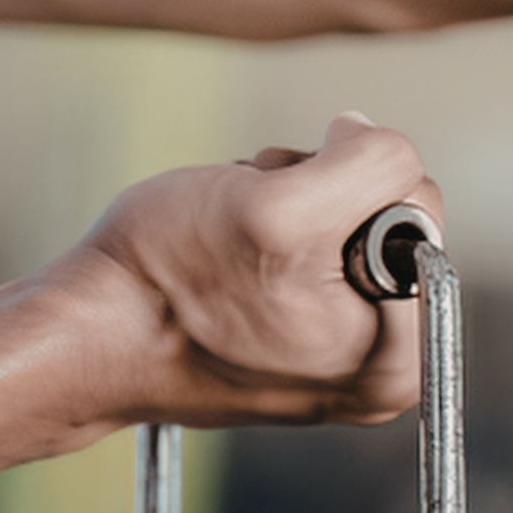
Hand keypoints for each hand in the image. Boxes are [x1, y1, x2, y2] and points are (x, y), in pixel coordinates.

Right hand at [82, 112, 442, 426]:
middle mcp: (383, 370)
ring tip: (236, 238)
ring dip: (292, 205)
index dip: (349, 185)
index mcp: (399, 358)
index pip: (421, 210)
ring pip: (348, 226)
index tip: (287, 216)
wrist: (90, 335)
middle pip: (390, 220)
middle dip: (322, 196)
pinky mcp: (302, 339)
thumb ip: (371, 167)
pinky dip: (274, 232)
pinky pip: (315, 256)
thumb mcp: (278, 208)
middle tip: (257, 222)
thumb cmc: (167, 282)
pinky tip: (233, 251)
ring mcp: (341, 357)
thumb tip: (381, 142)